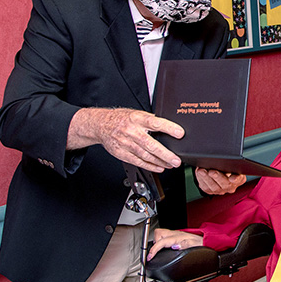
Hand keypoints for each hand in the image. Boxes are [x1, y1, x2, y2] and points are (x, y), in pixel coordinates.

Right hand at [69, 108, 183, 172]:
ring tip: (171, 164)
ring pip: (145, 155)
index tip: (180, 133)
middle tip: (176, 160)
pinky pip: (138, 161)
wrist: (101, 125)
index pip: (155, 123)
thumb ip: (150, 120)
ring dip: (160, 162)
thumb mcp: (137, 114)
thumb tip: (169, 126)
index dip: (168, 128)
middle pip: (151, 144)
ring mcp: (125, 143)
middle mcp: (131, 131)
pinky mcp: (121, 153)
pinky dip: (150, 166)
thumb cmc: (121, 119)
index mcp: (137, 119)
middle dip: (165, 154)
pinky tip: (159, 167)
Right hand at [148, 227, 203, 259]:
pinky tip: (161, 247)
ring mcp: (174, 234)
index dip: (154, 249)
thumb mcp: (195, 245)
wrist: (205, 241)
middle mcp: (175, 234)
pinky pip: (164, 236)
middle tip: (154, 252)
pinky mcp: (174, 236)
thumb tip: (175, 246)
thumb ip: (185, 245)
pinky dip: (160, 241)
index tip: (150, 257)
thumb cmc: (200, 243)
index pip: (162, 241)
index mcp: (178, 237)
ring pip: (160, 233)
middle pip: (158, 233)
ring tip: (156, 250)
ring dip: (156, 241)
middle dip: (154, 242)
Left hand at [195, 168, 246, 194]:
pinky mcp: (211, 191)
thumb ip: (231, 163)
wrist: (221, 171)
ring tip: (201, 171)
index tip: (232, 178)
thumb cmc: (228, 166)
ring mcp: (221, 190)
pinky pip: (205, 187)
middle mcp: (231, 187)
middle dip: (217, 177)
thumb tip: (223, 159)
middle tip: (211, 171)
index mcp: (239, 179)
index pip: (239, 179)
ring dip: (206, 178)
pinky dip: (201, 179)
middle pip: (225, 184)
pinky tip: (198, 173)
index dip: (236, 179)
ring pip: (213, 187)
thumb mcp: (232, 163)